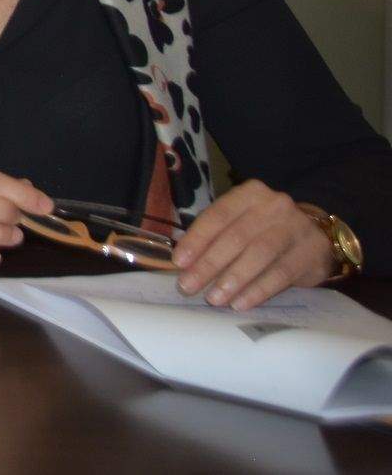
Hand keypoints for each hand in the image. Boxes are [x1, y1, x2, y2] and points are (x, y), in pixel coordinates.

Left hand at [170, 179, 336, 309]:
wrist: (318, 234)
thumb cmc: (266, 229)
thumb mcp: (242, 221)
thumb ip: (216, 235)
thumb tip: (183, 263)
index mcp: (250, 194)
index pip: (218, 215)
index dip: (197, 239)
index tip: (179, 262)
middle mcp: (274, 206)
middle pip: (236, 237)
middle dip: (209, 264)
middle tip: (188, 286)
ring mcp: (296, 228)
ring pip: (259, 255)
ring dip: (233, 279)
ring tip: (214, 298)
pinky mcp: (312, 252)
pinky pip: (281, 274)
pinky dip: (258, 290)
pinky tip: (240, 303)